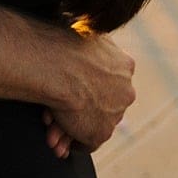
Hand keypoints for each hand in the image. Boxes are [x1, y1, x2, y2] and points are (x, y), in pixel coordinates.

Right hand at [44, 32, 134, 153]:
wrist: (58, 66)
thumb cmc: (62, 45)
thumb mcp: (83, 34)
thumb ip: (90, 45)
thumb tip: (81, 37)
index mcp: (124, 65)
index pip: (105, 81)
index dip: (83, 87)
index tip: (66, 89)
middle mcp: (126, 90)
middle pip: (99, 105)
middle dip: (78, 112)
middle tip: (52, 117)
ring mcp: (116, 113)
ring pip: (90, 124)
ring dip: (69, 130)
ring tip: (50, 134)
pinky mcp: (102, 132)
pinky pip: (87, 142)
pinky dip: (71, 142)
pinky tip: (57, 142)